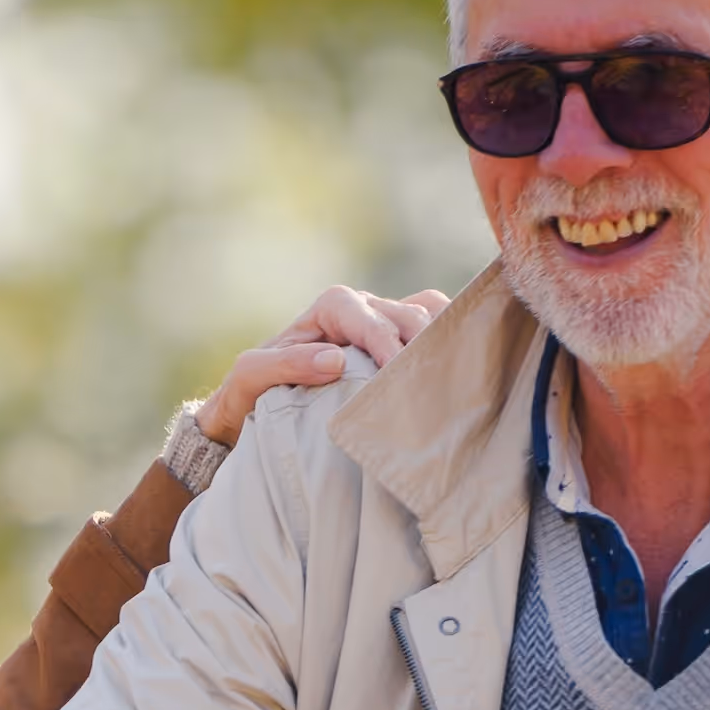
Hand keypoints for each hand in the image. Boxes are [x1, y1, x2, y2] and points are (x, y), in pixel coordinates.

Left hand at [196, 285, 448, 446]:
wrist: (257, 403)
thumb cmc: (252, 388)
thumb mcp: (253, 376)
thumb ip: (286, 364)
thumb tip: (334, 360)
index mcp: (333, 306)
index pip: (372, 322)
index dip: (389, 349)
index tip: (398, 381)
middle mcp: (364, 306)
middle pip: (409, 316)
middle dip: (422, 347)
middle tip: (432, 387)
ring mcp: (386, 321)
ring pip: (429, 316)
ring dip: (441, 343)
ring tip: (451, 379)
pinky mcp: (401, 341)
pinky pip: (435, 327)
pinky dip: (449, 342)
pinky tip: (457, 371)